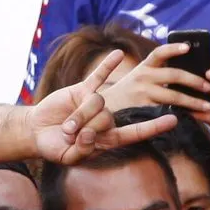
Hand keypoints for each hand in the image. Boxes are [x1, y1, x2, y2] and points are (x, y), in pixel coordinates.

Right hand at [29, 50, 178, 164]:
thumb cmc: (54, 147)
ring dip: (79, 116)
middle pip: (107, 118)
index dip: (154, 127)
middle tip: (70, 135)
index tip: (173, 120)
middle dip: (86, 126)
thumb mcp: (68, 156)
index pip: (136, 133)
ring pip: (97, 103)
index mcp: (108, 140)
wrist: (36, 131)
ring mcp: (96, 103)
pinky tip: (118, 53)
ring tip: (66, 126)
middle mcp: (106, 120)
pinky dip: (108, 64)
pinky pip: (98, 75)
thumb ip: (81, 150)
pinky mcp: (83, 90)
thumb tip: (91, 134)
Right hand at [100, 43, 209, 112]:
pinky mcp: (143, 111)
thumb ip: (156, 74)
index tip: (188, 47)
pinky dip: (182, 115)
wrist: (101, 110)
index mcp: (143, 67)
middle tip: (208, 87)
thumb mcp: (137, 78)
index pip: (159, 53)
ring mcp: (143, 94)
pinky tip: (193, 117)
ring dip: (193, 101)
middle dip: (194, 80)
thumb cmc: (127, 94)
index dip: (174, 48)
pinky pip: (167, 112)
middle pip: (174, 75)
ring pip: (174, 96)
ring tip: (208, 106)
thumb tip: (185, 74)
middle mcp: (142, 77)